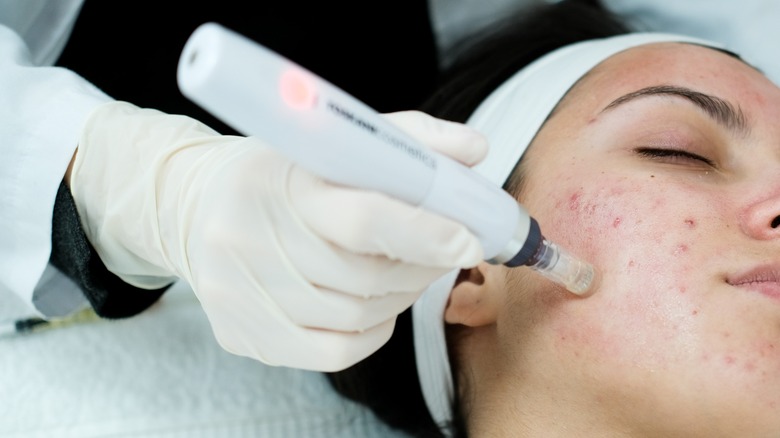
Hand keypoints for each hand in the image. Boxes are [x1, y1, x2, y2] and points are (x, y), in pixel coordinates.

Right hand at [69, 102, 486, 370]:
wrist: (195, 208)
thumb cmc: (282, 173)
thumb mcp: (335, 141)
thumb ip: (409, 140)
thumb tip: (475, 149)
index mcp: (280, 181)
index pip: (360, 217)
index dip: (422, 232)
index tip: (468, 239)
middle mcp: (250, 239)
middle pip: (365, 275)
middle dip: (420, 264)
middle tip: (444, 248)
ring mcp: (241, 294)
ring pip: (355, 314)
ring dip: (399, 296)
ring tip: (404, 269)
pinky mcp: (241, 333)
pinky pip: (334, 351)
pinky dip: (372, 329)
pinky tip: (374, 304)